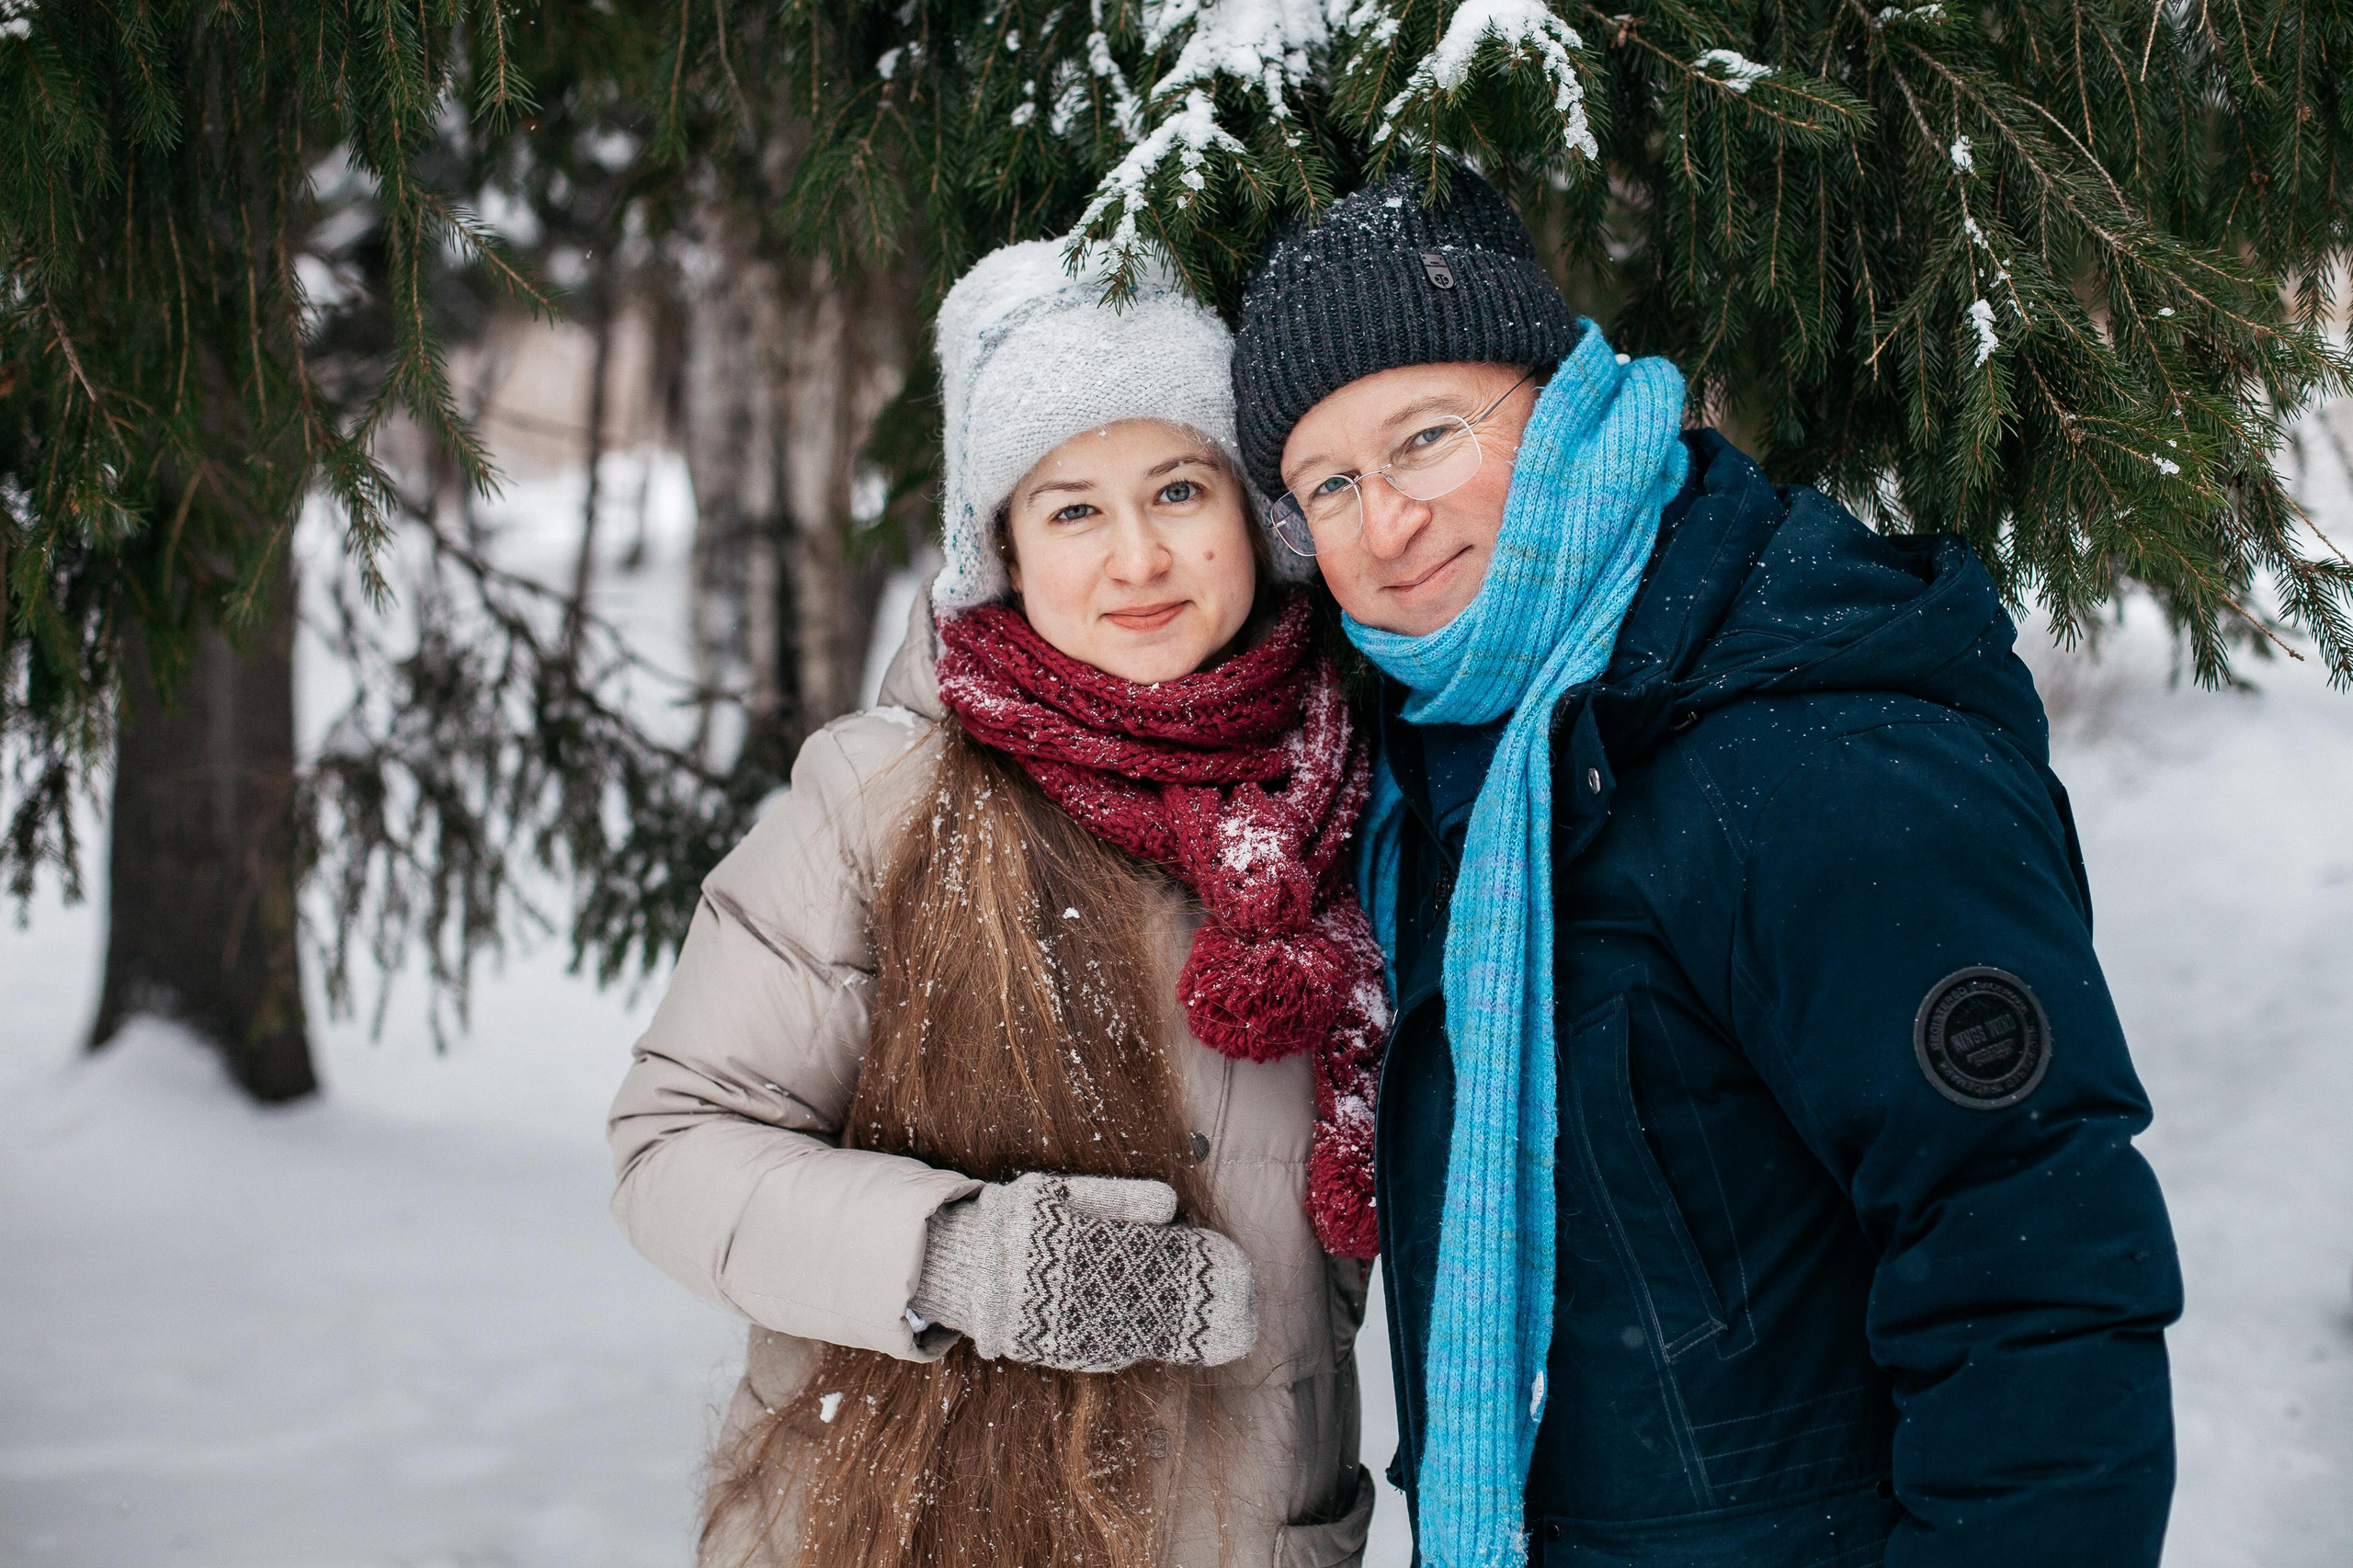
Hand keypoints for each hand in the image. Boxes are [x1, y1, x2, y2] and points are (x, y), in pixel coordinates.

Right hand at [911, 1171, 1256, 1371]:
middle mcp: (1082, 1292)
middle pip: (1158, 1298)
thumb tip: (1169, 1203)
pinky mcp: (1067, 1351)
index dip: (1197, 1260)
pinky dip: (1147, 1340)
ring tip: (1227, 1324)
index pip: (1156, 1256)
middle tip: (1247, 1300)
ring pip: (1143, 1330)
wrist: (963, 1269)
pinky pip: (1117, 1349)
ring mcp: (1075, 1328)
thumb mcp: (1060, 1195)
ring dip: (1186, 1327)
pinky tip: (1171, 1334)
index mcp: (1083, 1247)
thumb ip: (1116, 1198)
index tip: (1232, 1258)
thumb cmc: (1018, 1222)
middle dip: (1204, 1300)